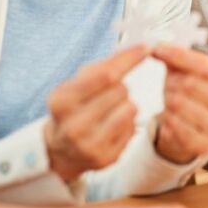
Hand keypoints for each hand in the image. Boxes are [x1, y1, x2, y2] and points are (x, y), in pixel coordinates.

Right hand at [44, 45, 149, 181]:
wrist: (61, 148)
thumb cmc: (74, 106)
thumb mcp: (79, 81)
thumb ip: (107, 64)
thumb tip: (140, 48)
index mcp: (61, 101)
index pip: (106, 75)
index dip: (129, 59)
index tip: (146, 48)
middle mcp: (72, 126)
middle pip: (120, 91)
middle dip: (120, 87)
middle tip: (108, 94)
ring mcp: (88, 146)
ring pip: (130, 109)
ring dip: (126, 104)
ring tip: (110, 110)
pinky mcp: (105, 159)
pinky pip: (133, 129)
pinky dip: (127, 123)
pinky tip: (112, 126)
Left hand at [152, 45, 207, 163]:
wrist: (192, 126)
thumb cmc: (193, 93)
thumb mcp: (189, 71)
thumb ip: (177, 56)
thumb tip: (158, 47)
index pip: (207, 66)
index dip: (181, 56)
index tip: (160, 50)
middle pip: (193, 85)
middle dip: (173, 81)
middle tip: (169, 83)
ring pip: (182, 105)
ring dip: (169, 99)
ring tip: (170, 98)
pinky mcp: (205, 146)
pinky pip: (176, 127)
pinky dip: (167, 118)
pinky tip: (169, 115)